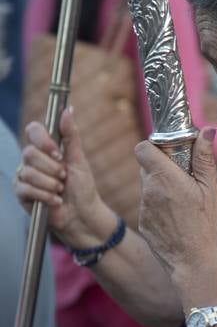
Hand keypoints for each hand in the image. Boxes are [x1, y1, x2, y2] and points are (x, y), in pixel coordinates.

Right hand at [15, 108, 106, 245]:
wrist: (83, 216)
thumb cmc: (82, 188)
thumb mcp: (78, 160)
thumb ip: (71, 136)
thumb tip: (67, 110)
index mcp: (46, 149)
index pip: (33, 130)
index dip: (43, 140)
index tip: (58, 153)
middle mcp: (32, 160)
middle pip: (29, 153)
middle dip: (51, 168)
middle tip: (64, 177)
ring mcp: (25, 177)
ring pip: (28, 172)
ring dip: (50, 184)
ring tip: (61, 190)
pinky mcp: (22, 194)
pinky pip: (26, 189)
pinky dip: (45, 195)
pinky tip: (56, 201)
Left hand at [135, 128, 216, 291]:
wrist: (195, 264)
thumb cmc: (207, 227)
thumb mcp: (212, 190)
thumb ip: (204, 158)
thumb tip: (207, 131)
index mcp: (165, 177)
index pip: (143, 148)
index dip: (154, 146)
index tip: (170, 150)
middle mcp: (149, 191)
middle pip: (147, 167)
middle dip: (163, 167)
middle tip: (184, 176)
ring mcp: (144, 209)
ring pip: (148, 187)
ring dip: (162, 188)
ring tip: (184, 202)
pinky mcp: (144, 224)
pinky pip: (149, 206)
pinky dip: (160, 207)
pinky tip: (178, 219)